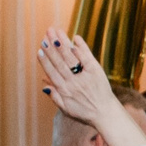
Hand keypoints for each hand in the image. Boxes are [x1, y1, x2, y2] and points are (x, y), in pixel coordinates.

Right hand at [34, 30, 145, 145]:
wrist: (106, 114)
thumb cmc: (85, 112)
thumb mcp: (66, 109)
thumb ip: (55, 96)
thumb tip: (44, 83)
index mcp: (65, 90)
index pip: (52, 72)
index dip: (45, 61)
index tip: (39, 49)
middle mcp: (74, 82)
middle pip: (60, 61)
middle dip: (52, 47)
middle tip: (46, 34)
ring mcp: (85, 76)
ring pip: (71, 57)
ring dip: (63, 43)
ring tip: (56, 31)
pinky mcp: (96, 71)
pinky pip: (87, 57)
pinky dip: (81, 47)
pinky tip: (75, 37)